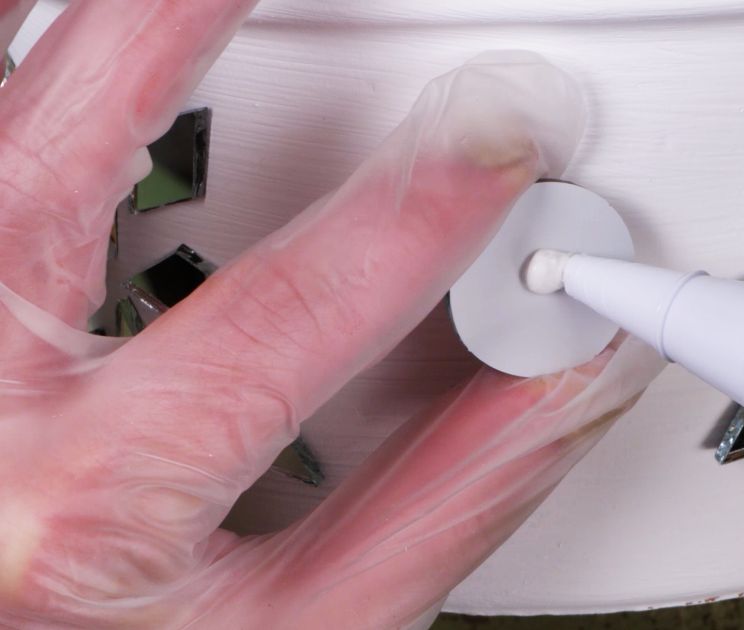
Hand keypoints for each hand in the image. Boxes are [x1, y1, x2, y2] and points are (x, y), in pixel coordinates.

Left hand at [0, 2, 661, 627]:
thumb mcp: (298, 629)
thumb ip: (438, 501)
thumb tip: (554, 382)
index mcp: (81, 512)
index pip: (273, 322)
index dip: (405, 222)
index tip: (488, 154)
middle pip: (63, 156)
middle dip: (180, 24)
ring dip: (73, 21)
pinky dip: (10, 67)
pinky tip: (54, 41)